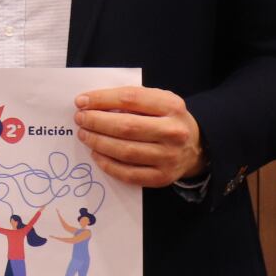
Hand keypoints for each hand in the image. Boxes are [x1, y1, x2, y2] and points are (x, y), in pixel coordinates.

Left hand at [74, 85, 205, 187]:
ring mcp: (169, 157)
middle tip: (80, 119)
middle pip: (126, 127)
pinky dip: (107, 164)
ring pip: (125, 151)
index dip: (102, 99)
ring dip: (98, 142)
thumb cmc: (166, 120)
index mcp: (172, 106)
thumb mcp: (158, 101)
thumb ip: (131, 99)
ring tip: (84, 134)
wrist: (195, 148)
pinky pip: (128, 173)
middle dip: (96, 122)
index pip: (131, 98)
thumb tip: (90, 102)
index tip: (81, 101)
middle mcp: (173, 132)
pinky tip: (96, 153)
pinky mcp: (162, 177)